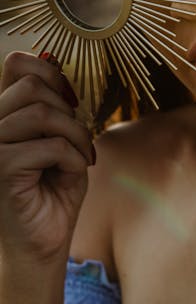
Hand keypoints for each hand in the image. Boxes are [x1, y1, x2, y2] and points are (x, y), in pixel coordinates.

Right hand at [0, 51, 93, 264]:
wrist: (45, 241)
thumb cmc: (54, 190)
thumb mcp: (62, 138)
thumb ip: (56, 105)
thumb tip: (53, 62)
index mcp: (3, 115)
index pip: (16, 65)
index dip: (50, 73)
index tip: (70, 101)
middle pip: (32, 86)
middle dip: (68, 110)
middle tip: (79, 140)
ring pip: (43, 113)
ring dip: (76, 135)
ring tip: (80, 158)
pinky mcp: (1, 169)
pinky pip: (51, 146)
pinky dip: (74, 158)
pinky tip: (73, 173)